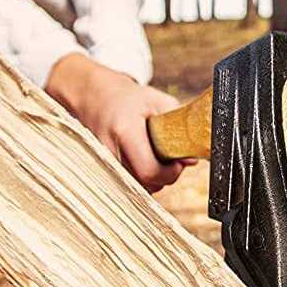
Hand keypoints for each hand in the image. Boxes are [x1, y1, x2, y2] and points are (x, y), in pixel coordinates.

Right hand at [46, 53, 187, 193]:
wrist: (95, 98)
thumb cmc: (128, 99)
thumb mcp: (158, 102)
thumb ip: (179, 127)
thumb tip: (191, 160)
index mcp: (124, 131)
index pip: (150, 171)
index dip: (170, 172)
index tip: (178, 162)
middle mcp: (109, 152)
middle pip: (146, 183)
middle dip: (165, 175)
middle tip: (169, 156)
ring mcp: (103, 164)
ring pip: (139, 188)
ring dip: (153, 178)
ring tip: (154, 154)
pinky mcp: (103, 171)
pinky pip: (130, 185)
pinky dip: (141, 178)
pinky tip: (143, 160)